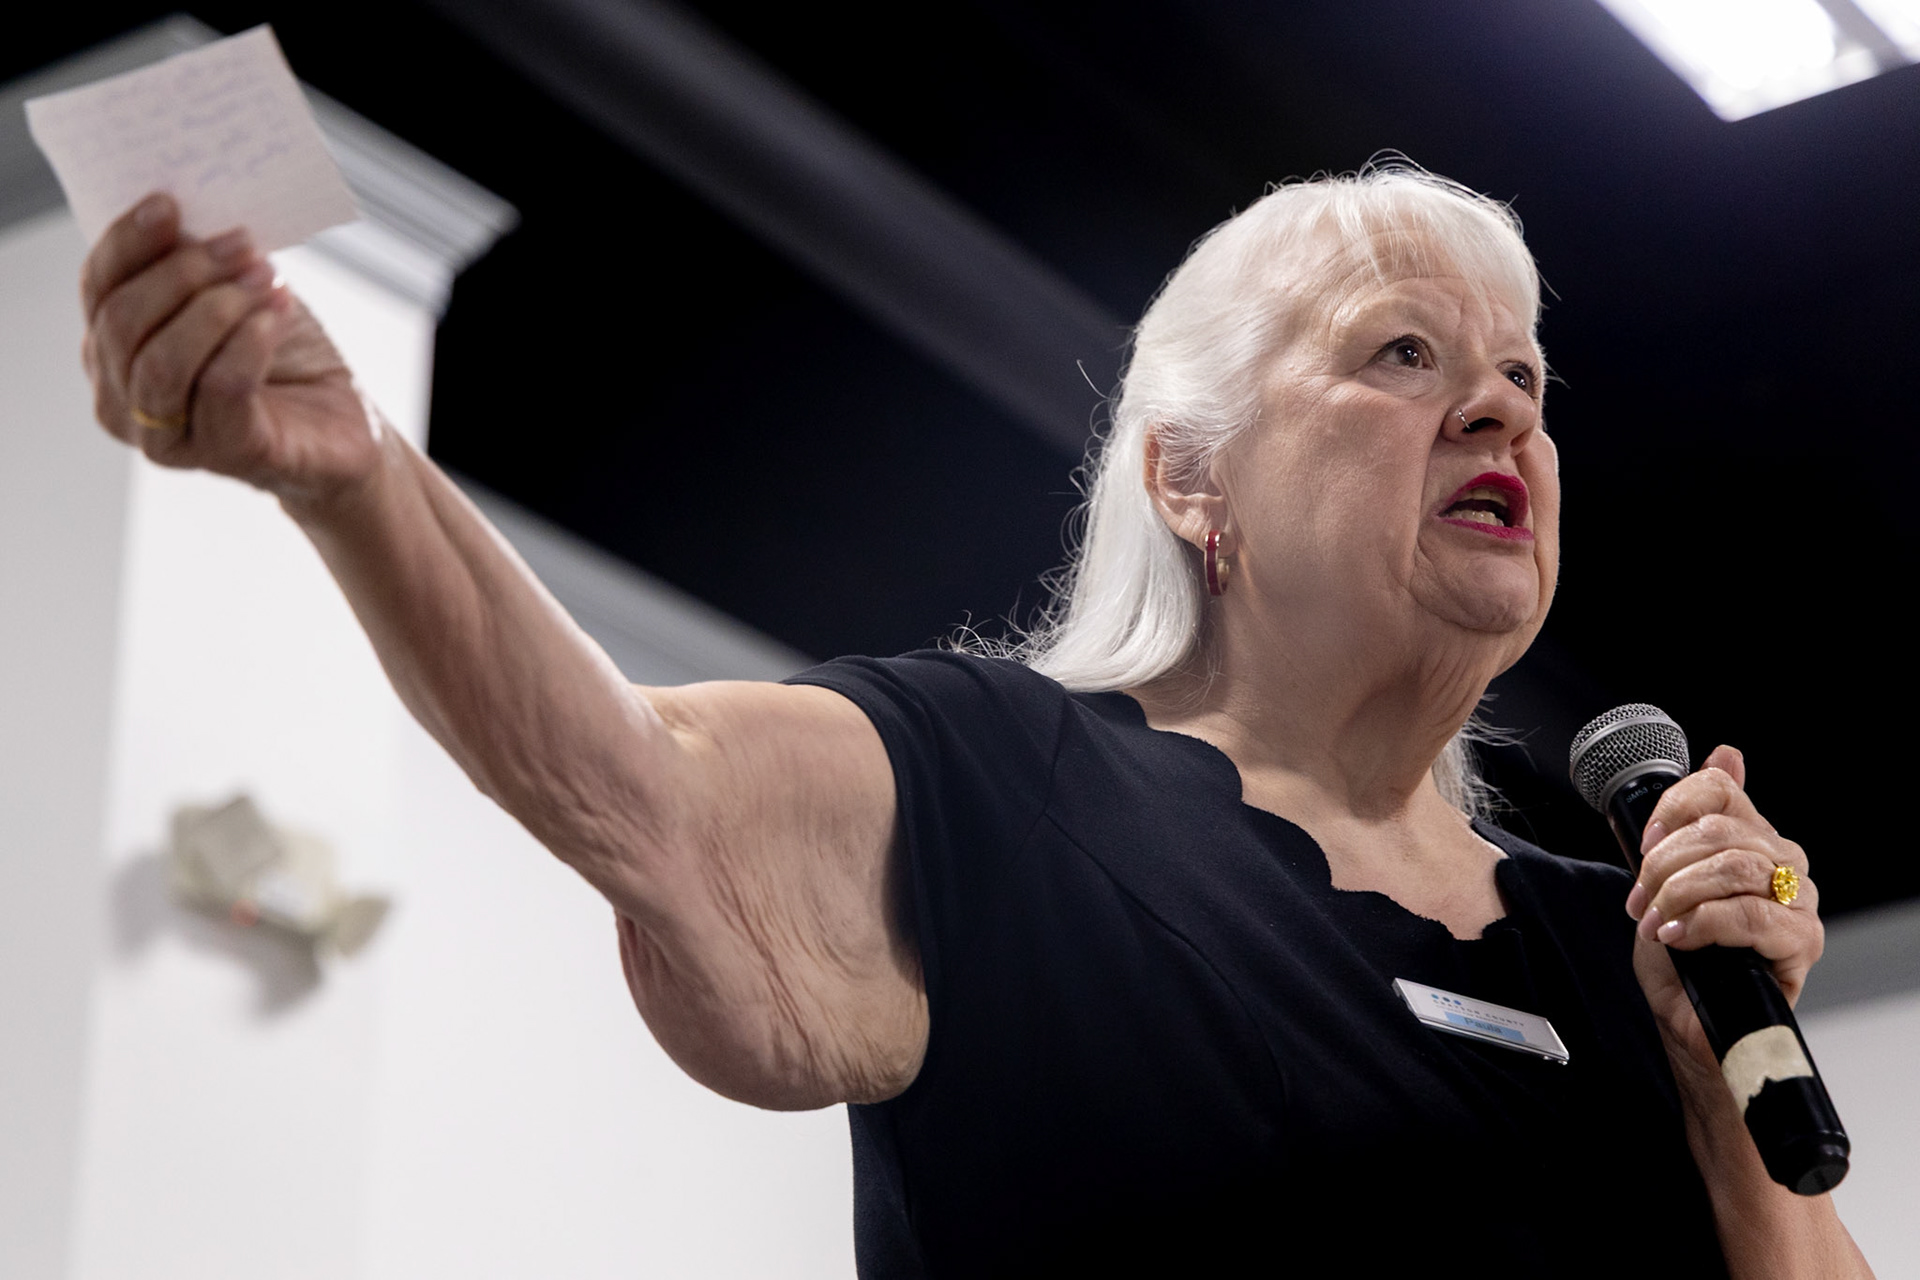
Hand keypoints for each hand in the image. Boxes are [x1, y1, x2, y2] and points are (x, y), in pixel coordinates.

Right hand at [80, 192, 383, 505]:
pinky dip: (250, 342)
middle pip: (122, 323)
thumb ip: (195, 261)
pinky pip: (220, 388)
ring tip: (266, 279)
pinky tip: (278, 314)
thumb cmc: (284, 357)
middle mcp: (123, 401)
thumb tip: (176, 210)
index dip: (126, 242)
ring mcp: (167, 438)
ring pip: (161, 362)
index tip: (168, 203)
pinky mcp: (226, 454)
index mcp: (112, 351)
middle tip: (242, 244)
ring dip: (217, 307)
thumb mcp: (235, 293)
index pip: (99, 290)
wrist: (343, 425)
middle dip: (182, 272)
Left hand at [1625, 745, 1822, 1062]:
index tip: (1644, 844)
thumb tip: (1728, 754)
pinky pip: (1750, 914)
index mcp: (1752, 838)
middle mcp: (1783, 863)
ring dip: (1678, 896)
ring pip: (1734, 868)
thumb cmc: (1680, 958)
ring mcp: (1798, 902)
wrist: (1689, 1024)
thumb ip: (1692, 822)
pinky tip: (1679, 936)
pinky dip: (1702, 923)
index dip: (1672, 810)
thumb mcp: (1667, 880)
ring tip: (1657, 924)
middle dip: (1663, 868)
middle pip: (1718, 832)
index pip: (1721, 790)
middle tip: (1640, 903)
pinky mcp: (1802, 941)